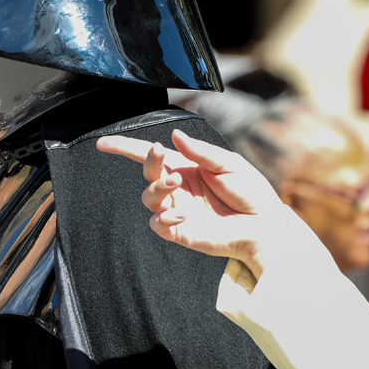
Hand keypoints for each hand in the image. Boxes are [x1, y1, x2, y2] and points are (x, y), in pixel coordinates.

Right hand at [95, 128, 285, 277]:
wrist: (265, 224)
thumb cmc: (251, 193)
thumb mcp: (230, 164)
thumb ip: (201, 152)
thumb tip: (174, 136)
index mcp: (186, 167)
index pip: (151, 156)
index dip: (125, 148)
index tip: (103, 143)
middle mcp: (178, 188)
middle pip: (147, 173)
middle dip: (148, 162)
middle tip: (160, 154)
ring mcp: (177, 210)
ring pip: (149, 198)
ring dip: (157, 187)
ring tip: (176, 183)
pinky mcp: (181, 232)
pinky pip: (158, 225)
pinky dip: (163, 219)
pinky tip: (181, 215)